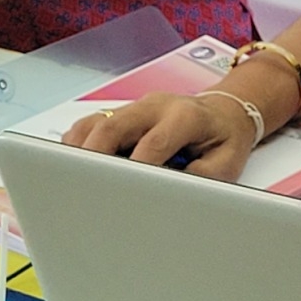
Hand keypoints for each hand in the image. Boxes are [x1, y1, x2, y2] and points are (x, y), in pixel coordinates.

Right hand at [63, 91, 257, 181]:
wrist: (225, 112)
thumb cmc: (224, 139)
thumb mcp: (228, 163)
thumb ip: (204, 178)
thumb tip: (172, 193)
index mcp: (186, 116)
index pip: (153, 142)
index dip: (137, 168)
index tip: (125, 193)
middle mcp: (156, 106)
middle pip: (113, 126)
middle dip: (94, 158)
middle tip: (83, 189)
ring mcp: (136, 107)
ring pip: (96, 122)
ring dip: (80, 151)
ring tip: (72, 181)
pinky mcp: (122, 113)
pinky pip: (91, 124)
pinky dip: (80, 145)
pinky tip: (77, 168)